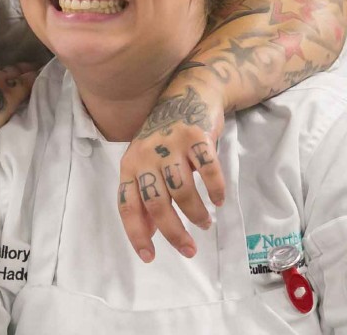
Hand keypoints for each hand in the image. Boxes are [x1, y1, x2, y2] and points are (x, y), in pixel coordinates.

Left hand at [117, 84, 226, 262]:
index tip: (149, 257)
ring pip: (182, 191)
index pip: (127, 206)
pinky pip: (207, 170)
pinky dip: (215, 190)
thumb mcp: (148, 163)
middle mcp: (146, 155)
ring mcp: (171, 145)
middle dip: (173, 233)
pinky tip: (219, 200)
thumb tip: (147, 232)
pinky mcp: (196, 136)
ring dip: (196, 214)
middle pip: (156, 204)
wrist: (190, 90)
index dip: (137, 234)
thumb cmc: (167, 137)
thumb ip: (146, 194)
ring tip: (205, 223)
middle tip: (189, 250)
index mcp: (130, 165)